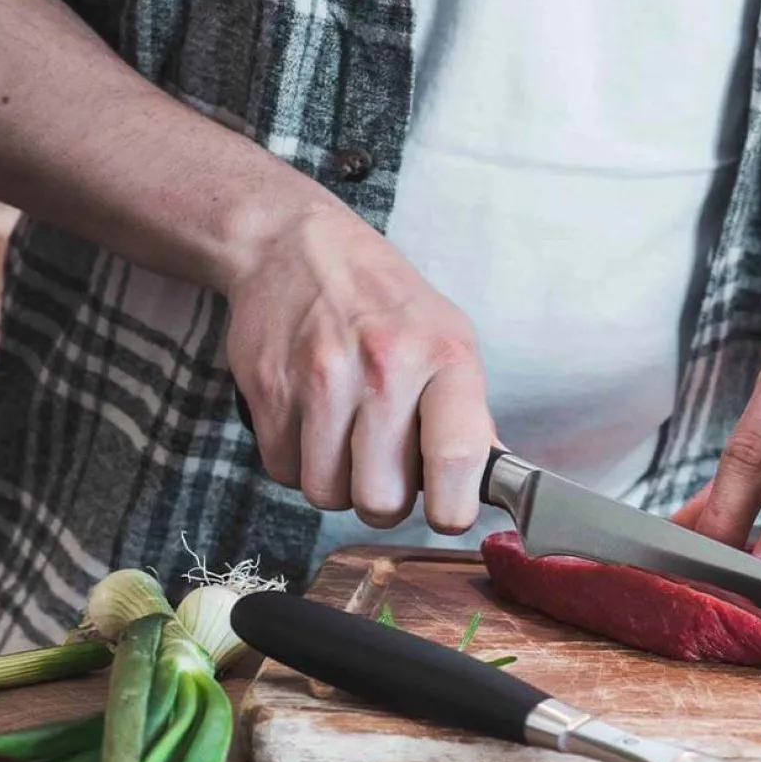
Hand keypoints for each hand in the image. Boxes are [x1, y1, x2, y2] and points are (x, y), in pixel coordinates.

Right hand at [225, 192, 494, 532]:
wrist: (295, 247)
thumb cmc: (383, 302)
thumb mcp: (448, 339)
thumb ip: (470, 415)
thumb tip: (491, 483)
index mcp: (444, 356)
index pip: (458, 458)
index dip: (454, 509)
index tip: (448, 514)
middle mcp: (384, 367)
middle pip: (383, 500)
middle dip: (383, 500)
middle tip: (383, 469)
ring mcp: (321, 379)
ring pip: (328, 495)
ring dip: (337, 483)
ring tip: (345, 440)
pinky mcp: (269, 390)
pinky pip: (285, 473)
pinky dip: (297, 463)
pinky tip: (310, 423)